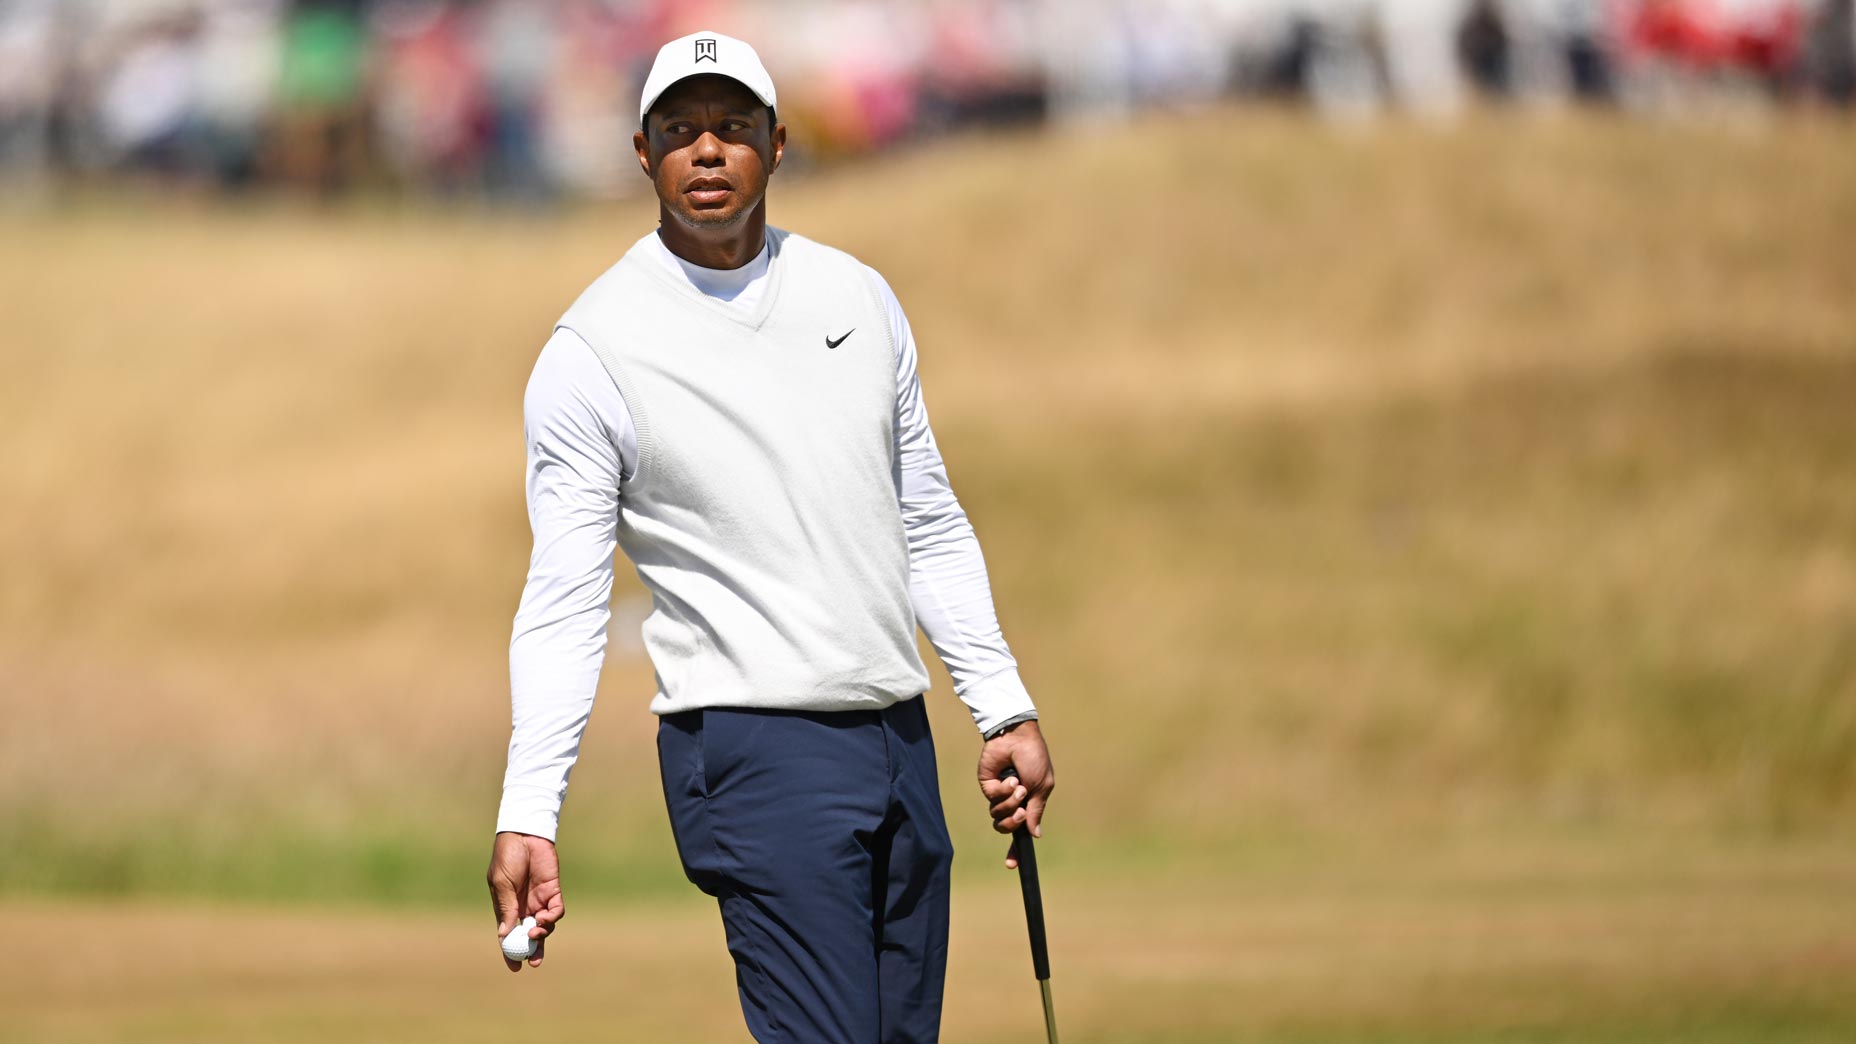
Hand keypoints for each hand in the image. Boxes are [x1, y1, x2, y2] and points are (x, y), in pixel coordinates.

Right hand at [486, 831, 564, 971]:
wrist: (524, 834)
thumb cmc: (507, 857)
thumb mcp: (502, 884)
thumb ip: (506, 908)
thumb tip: (504, 935)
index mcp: (507, 907)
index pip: (510, 934)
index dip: (512, 951)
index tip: (515, 967)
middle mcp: (524, 906)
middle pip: (530, 934)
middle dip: (533, 949)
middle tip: (533, 962)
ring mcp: (539, 899)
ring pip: (545, 925)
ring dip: (542, 933)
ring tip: (536, 931)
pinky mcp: (553, 890)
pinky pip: (556, 910)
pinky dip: (552, 917)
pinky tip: (545, 917)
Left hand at [976, 719, 1054, 870]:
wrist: (1018, 737)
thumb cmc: (1035, 759)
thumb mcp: (1042, 787)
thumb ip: (1036, 810)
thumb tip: (1034, 835)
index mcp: (1028, 804)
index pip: (1020, 832)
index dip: (1015, 850)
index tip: (1012, 866)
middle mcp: (1012, 802)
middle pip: (1006, 828)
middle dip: (1014, 821)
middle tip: (1021, 808)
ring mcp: (998, 794)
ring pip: (998, 816)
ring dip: (1010, 803)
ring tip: (1017, 785)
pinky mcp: (986, 786)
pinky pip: (992, 800)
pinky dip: (1002, 791)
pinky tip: (1008, 778)